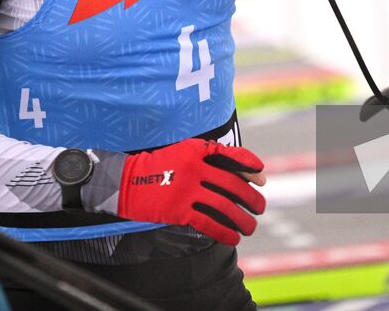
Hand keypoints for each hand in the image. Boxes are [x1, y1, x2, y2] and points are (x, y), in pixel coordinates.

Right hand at [117, 139, 266, 244]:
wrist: (126, 181)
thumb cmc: (159, 166)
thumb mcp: (183, 152)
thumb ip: (207, 157)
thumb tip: (240, 172)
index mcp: (196, 151)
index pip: (231, 156)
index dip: (250, 166)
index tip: (262, 177)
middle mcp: (194, 168)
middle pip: (233, 185)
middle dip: (252, 198)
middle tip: (260, 207)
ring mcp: (187, 190)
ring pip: (225, 206)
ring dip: (242, 219)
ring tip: (250, 226)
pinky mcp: (179, 210)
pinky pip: (209, 223)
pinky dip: (225, 232)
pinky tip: (233, 238)